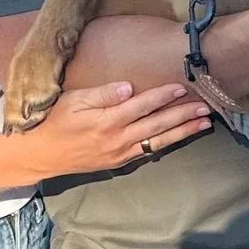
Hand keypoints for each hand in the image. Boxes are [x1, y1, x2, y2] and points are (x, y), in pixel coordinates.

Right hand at [29, 81, 211, 176]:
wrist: (42, 155)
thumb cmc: (55, 122)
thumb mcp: (73, 101)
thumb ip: (102, 94)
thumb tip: (128, 87)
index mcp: (107, 121)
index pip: (141, 105)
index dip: (162, 96)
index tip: (181, 87)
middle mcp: (118, 139)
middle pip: (157, 125)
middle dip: (183, 115)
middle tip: (206, 107)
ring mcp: (120, 153)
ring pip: (158, 141)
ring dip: (182, 132)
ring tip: (203, 124)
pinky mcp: (119, 161)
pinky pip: (148, 152)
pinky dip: (166, 144)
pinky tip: (180, 137)